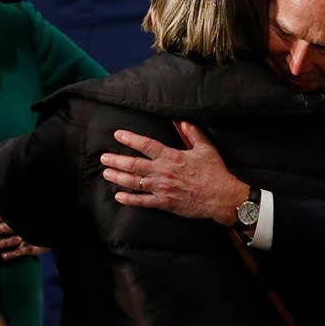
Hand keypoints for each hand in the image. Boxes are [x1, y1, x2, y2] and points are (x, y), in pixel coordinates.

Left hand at [0, 215, 48, 259]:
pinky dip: (11, 254)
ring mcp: (28, 238)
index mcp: (23, 220)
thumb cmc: (35, 227)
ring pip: (15, 240)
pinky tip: (3, 256)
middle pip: (13, 227)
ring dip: (5, 242)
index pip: (12, 217)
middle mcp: (25, 228)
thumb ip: (8, 218)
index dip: (1, 218)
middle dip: (3, 228)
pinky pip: (20, 251)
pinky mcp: (31, 249)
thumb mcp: (26, 219)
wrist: (51, 235)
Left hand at [100, 121, 248, 225]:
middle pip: (134, 165)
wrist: (221, 197)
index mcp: (171, 157)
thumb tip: (183, 122)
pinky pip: (143, 201)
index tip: (118, 135)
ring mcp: (162, 188)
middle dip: (116, 161)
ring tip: (106, 174)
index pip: (146, 145)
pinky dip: (129, 199)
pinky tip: (119, 196)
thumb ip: (192, 134)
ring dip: (118, 178)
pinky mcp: (164, 203)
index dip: (130, 139)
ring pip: (134, 182)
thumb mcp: (205, 148)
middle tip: (104, 158)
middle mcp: (163, 172)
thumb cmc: (214, 172)